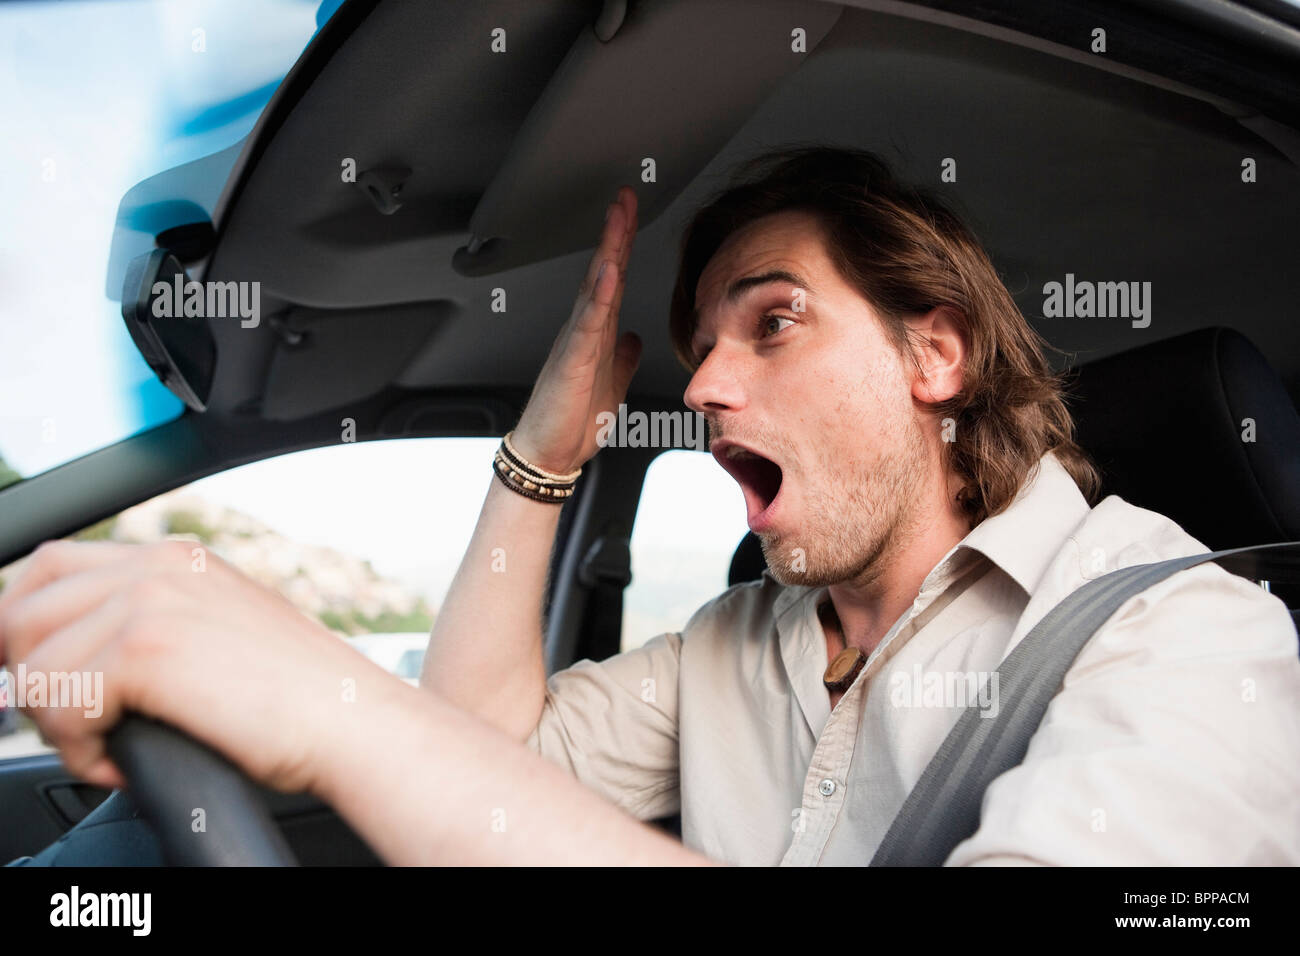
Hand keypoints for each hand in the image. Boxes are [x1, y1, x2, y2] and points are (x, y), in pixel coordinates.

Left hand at [0, 540, 405, 794]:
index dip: (25, 624)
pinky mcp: (147, 651)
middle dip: (32, 680)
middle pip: (23, 610)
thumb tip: (85, 657)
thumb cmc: (300, 700)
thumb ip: (161, 623)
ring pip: (34, 665)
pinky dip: (81, 751)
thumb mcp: (222, 634)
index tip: (36, 678)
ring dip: (61, 725)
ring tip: (114, 748)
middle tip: (83, 726)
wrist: (352, 722)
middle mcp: (159, 565)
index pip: (50, 566)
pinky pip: (58, 705)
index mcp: (176, 558)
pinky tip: (126, 761)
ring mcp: (151, 602)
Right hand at [511, 186, 642, 473]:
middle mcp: (583, 330)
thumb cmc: (571, 422)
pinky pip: (587, 324)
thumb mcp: (611, 385)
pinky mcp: (571, 362)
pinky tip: (607, 272)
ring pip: (593, 287)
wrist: (548, 454)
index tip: (632, 213)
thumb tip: (634, 338)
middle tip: (625, 196)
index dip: (624, 246)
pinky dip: (597, 296)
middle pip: (602, 271)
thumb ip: (622, 359)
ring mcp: (575, 342)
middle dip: (615, 233)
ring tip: (617, 218)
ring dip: (607, 251)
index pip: (613, 280)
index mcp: (594, 334)